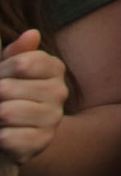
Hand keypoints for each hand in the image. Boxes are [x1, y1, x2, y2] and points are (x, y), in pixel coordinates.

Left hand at [0, 30, 69, 165]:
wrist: (13, 130)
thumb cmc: (8, 94)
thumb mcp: (8, 70)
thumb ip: (17, 52)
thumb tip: (32, 33)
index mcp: (54, 68)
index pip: (20, 63)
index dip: (2, 71)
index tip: (1, 77)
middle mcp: (60, 92)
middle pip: (7, 89)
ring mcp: (53, 118)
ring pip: (6, 113)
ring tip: (0, 118)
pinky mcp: (42, 142)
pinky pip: (8, 137)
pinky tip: (3, 135)